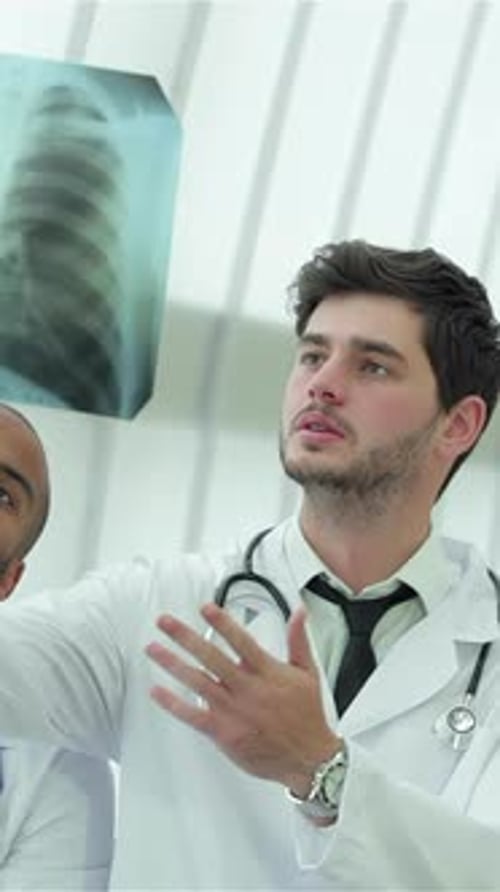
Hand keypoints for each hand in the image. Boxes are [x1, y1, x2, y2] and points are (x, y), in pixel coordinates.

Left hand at [145, 603, 339, 794]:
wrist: (309, 759)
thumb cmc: (307, 716)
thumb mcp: (308, 673)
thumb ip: (298, 640)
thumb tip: (298, 614)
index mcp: (267, 672)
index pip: (241, 641)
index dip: (222, 622)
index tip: (205, 608)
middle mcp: (247, 689)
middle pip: (211, 656)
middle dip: (185, 636)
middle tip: (165, 622)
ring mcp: (234, 711)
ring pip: (197, 682)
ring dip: (173, 663)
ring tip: (154, 649)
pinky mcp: (224, 733)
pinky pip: (194, 716)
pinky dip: (173, 704)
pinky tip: (158, 691)